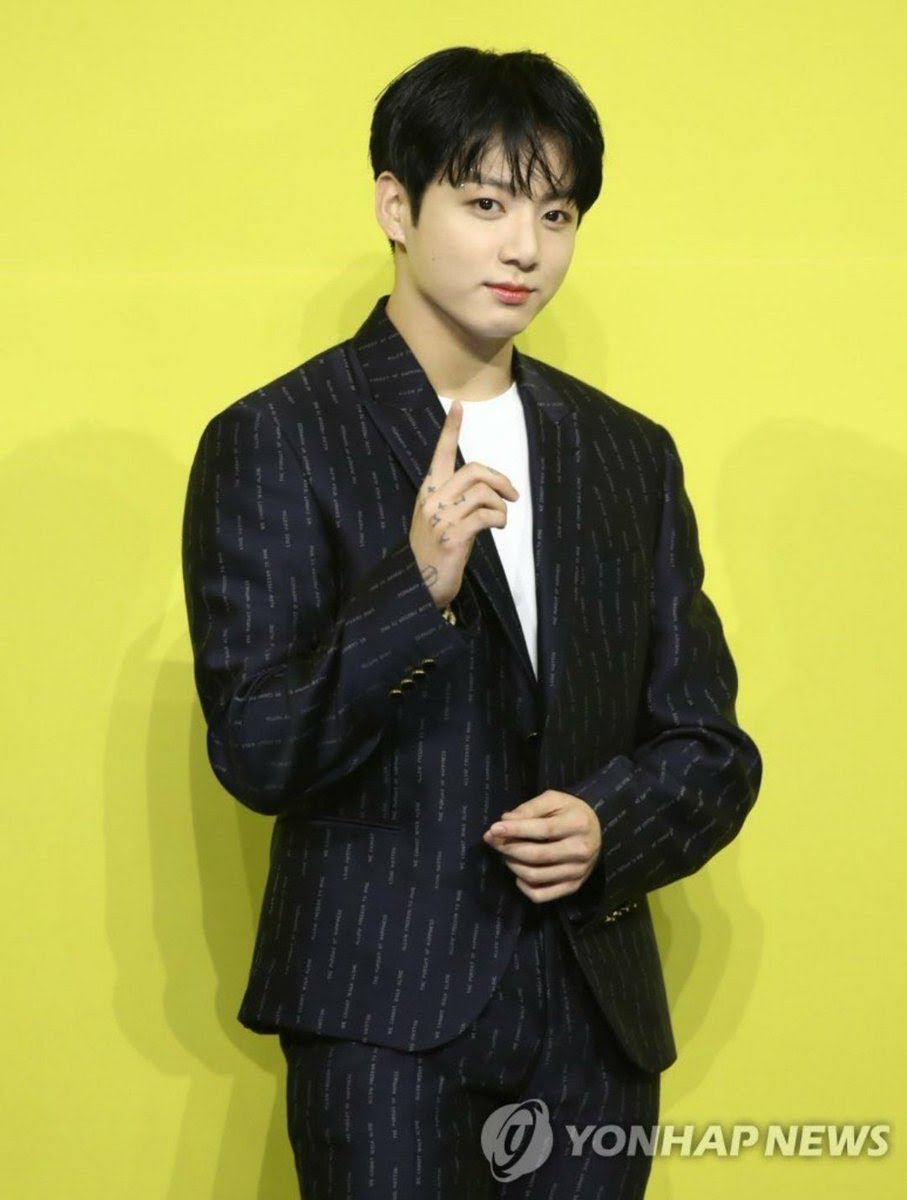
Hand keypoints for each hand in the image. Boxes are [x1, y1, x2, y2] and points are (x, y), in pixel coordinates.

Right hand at [410, 399, 519, 608]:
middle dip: (499, 479)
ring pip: (483, 492)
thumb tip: (486, 490)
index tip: (459, 406)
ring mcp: (442, 518)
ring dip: (500, 505)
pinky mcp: (453, 537)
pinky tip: (497, 528)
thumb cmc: (434, 552)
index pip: (440, 454)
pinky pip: (487, 515)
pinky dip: (499, 519)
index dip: (451, 430)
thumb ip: (454, 501)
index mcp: (428, 492)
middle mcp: (432, 500)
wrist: (418, 585)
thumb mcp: (439, 520)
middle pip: (474, 470)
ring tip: (499, 520)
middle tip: (513, 495)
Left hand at [482, 790, 602, 903]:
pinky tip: (519, 874)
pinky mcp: (573, 887)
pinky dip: (524, 887)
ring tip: (506, 854)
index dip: (515, 830)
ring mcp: (578, 872)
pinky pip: (541, 895)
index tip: (493, 829)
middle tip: (493, 841)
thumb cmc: (570, 811)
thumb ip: (529, 808)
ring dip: (513, 865)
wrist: (596, 830)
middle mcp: (581, 851)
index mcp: (578, 824)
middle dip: (508, 848)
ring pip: (535, 876)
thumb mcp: (553, 800)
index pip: (542, 830)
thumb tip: (505, 821)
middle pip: (536, 856)